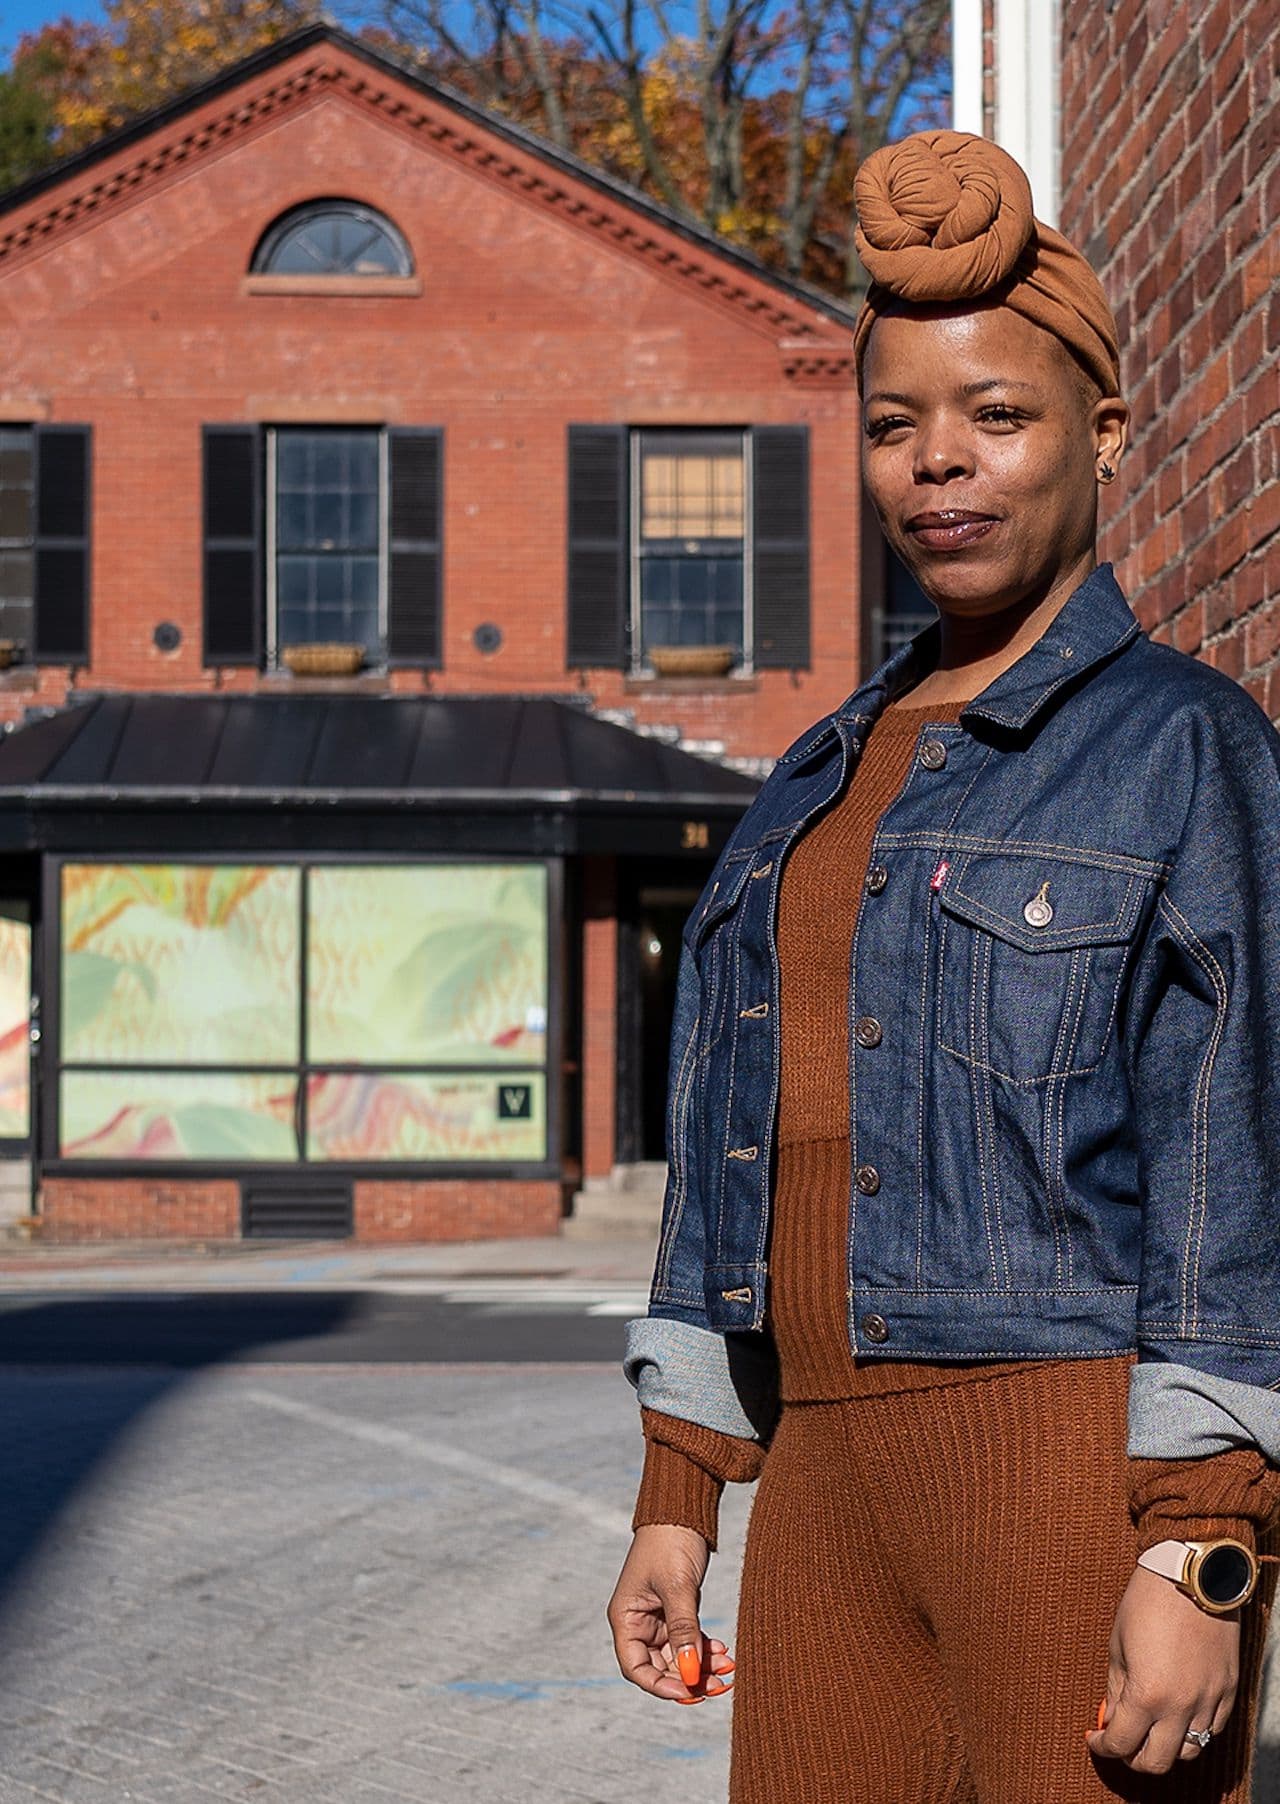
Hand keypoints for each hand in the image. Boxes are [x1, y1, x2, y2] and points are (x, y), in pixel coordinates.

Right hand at [607, 1523, 735, 1703]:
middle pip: (660, 1667)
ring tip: (728, 1668)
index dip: (661, 1686)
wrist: (683, 1509)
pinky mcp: (676, 1610)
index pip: (636, 1667)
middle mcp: (638, 1622)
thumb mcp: (678, 1587)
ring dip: (701, 1665)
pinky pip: (688, 1640)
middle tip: (719, 1685)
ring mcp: (658, 1617)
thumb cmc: (671, 1542)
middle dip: (688, 1679)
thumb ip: (683, 1629)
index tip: (689, 1691)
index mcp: (626, 1617)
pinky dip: (704, 1649)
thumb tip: (690, 1673)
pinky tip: (723, 1651)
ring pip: (678, 1656)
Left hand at [1084, 1564, 1239, 1772]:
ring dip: (1165, 1747)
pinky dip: (1193, 1731)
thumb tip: (1112, 1720)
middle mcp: (1181, 1706)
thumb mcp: (1118, 1645)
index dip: (1103, 1746)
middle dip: (1133, 1756)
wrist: (1190, 1575)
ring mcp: (1209, 1700)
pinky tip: (1177, 1714)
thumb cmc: (1146, 1603)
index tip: (1095, 1738)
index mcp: (1146, 1694)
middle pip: (1157, 1761)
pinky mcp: (1228, 1690)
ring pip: (1189, 1751)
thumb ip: (1116, 1691)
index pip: (1122, 1743)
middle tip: (1121, 1740)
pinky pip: (1212, 1730)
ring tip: (1150, 1729)